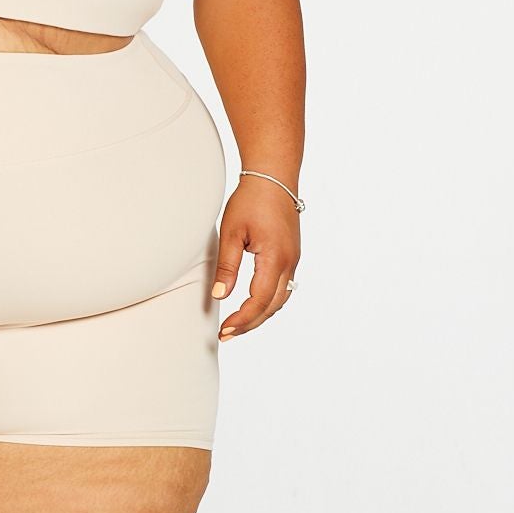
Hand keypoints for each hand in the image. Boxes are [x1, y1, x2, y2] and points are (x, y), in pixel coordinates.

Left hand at [211, 177, 299, 341]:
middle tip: (227, 334)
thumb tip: (220, 295)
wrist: (274, 177)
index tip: (225, 330)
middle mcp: (289, 262)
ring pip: (280, 298)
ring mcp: (293, 259)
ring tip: (238, 325)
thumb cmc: (251, 200)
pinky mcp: (291, 255)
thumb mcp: (232, 232)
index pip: (259, 300)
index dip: (242, 319)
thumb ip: (227, 266)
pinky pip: (284, 286)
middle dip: (250, 323)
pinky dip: (269, 301)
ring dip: (260, 314)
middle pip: (272, 305)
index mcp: (275, 258)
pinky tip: (254, 305)